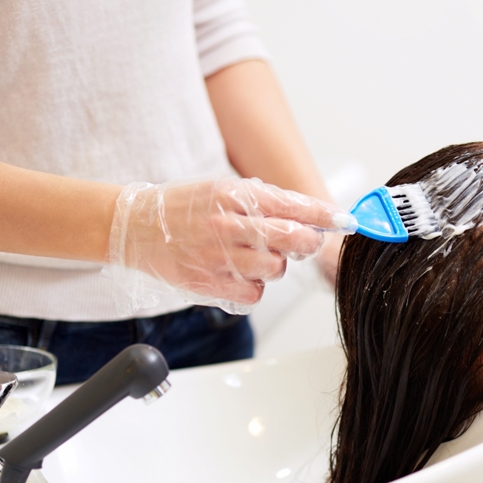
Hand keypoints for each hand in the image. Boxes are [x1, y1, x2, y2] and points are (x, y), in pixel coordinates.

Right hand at [106, 177, 354, 313]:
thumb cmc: (184, 208)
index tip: (347, 221)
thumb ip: (265, 202)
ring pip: (275, 269)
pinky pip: (253, 293)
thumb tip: (309, 216)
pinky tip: (237, 274)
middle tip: (303, 242)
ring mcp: (217, 256)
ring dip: (274, 265)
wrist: (135, 227)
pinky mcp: (207, 284)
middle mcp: (226, 224)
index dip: (325, 216)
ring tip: (252, 255)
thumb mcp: (223, 189)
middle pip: (291, 239)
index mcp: (233, 195)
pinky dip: (253, 287)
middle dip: (307, 242)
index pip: (292, 205)